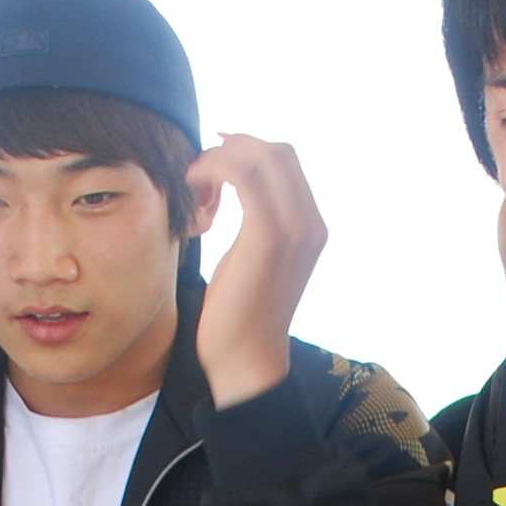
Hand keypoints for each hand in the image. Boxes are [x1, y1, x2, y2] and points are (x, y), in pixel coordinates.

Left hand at [186, 134, 326, 406]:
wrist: (246, 359)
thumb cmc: (240, 314)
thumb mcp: (253, 257)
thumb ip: (254, 223)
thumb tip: (226, 193)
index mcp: (310, 227)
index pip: (286, 161)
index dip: (247, 148)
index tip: (213, 160)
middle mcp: (310, 224)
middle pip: (278, 150)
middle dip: (234, 147)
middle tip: (201, 169)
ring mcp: (293, 230)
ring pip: (264, 155)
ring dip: (221, 158)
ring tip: (195, 183)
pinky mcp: (267, 238)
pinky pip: (243, 177)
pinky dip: (215, 170)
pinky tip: (196, 190)